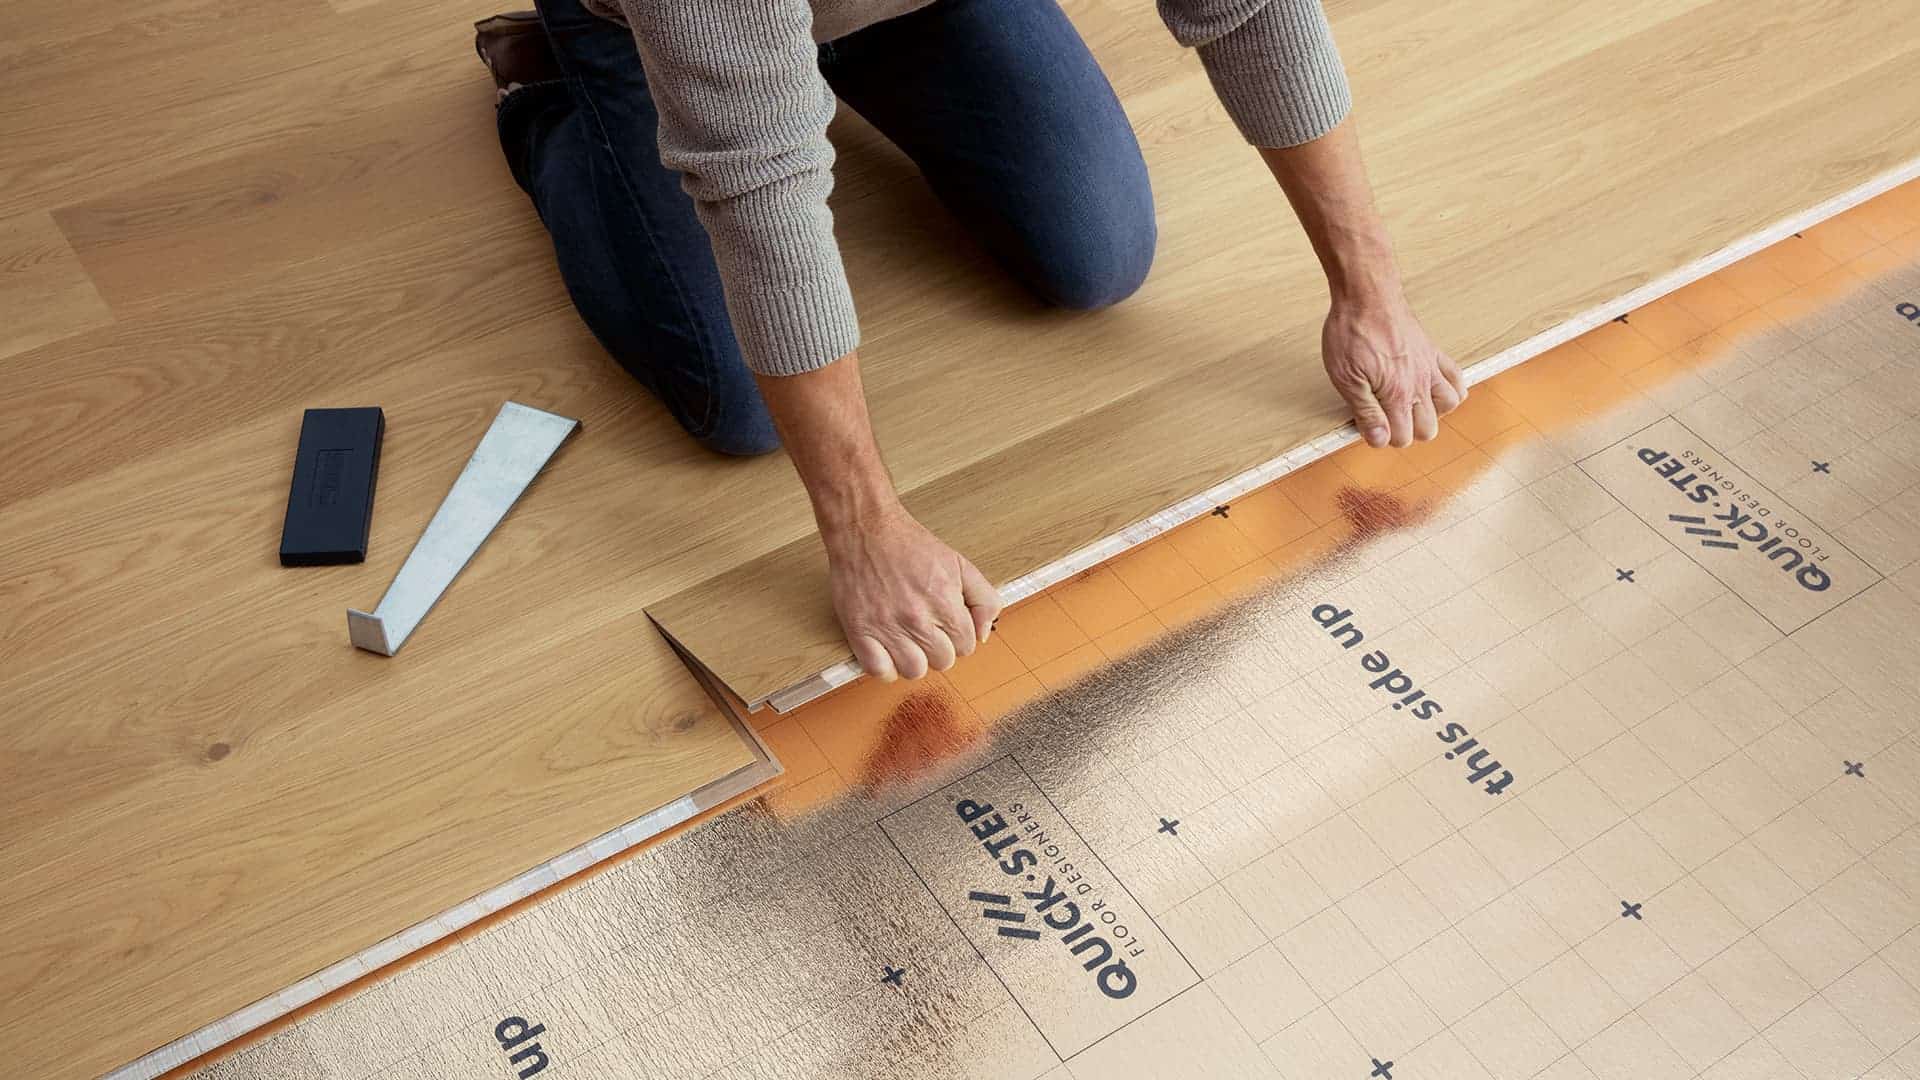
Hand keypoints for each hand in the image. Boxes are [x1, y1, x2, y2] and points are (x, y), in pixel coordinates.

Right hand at [823, 501, 1001, 680]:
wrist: (866, 530)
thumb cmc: (909, 545)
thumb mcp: (960, 564)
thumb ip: (984, 599)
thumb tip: (983, 634)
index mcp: (944, 601)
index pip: (966, 646)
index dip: (959, 636)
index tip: (947, 625)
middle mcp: (916, 617)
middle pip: (942, 662)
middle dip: (939, 648)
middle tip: (927, 629)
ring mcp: (886, 626)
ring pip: (914, 671)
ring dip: (914, 659)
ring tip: (908, 641)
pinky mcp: (859, 630)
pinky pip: (879, 670)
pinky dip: (885, 666)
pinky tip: (888, 650)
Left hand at [1322, 292, 1466, 448]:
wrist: (1367, 295)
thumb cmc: (1351, 333)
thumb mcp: (1346, 378)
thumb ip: (1365, 412)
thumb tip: (1380, 440)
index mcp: (1396, 394)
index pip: (1403, 437)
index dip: (1384, 437)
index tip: (1370, 424)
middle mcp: (1420, 384)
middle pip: (1428, 428)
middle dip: (1408, 430)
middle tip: (1387, 416)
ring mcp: (1430, 367)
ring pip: (1450, 405)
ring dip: (1432, 411)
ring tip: (1410, 405)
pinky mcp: (1433, 351)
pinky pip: (1457, 377)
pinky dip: (1451, 388)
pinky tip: (1434, 388)